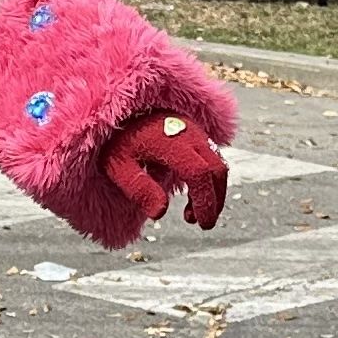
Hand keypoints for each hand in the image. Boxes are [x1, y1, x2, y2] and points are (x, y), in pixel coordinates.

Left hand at [98, 114, 226, 234]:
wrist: (126, 114)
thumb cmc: (121, 141)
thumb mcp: (119, 166)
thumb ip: (139, 189)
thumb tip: (160, 213)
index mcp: (171, 142)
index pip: (199, 172)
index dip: (204, 201)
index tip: (201, 223)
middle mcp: (190, 135)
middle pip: (216, 170)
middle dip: (214, 201)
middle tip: (202, 223)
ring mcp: (196, 133)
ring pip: (219, 165)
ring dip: (213, 193)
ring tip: (191, 215)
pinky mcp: (198, 136)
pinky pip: (213, 159)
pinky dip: (210, 181)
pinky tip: (192, 198)